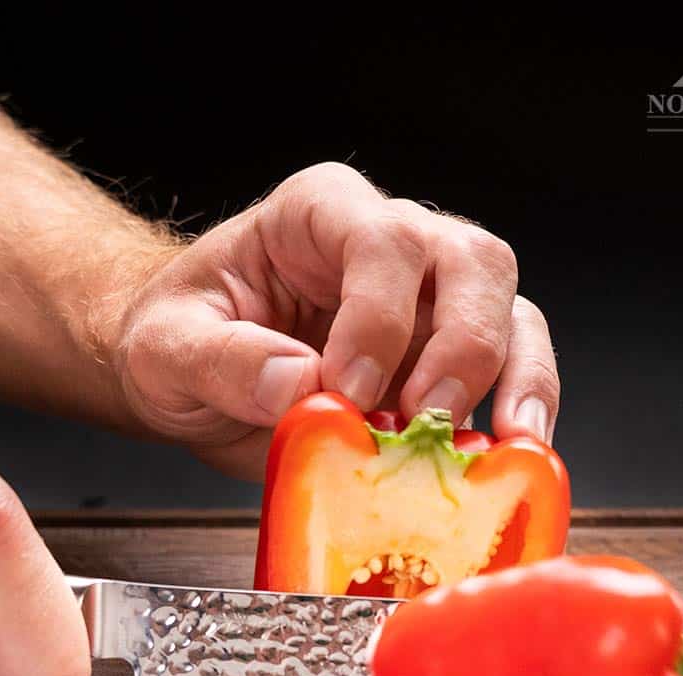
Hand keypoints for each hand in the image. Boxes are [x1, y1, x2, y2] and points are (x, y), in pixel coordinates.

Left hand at [113, 163, 559, 478]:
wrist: (191, 378)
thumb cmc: (178, 340)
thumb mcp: (165, 349)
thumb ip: (221, 360)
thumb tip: (299, 384)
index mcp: (318, 214)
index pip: (381, 240)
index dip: (379, 316)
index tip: (347, 390)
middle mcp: (390, 244)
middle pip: (470, 262)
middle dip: (463, 344)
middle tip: (426, 418)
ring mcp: (428, 301)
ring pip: (510, 311)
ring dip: (514, 378)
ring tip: (504, 440)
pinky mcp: (445, 359)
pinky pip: (511, 371)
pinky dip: (517, 413)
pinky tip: (509, 455)